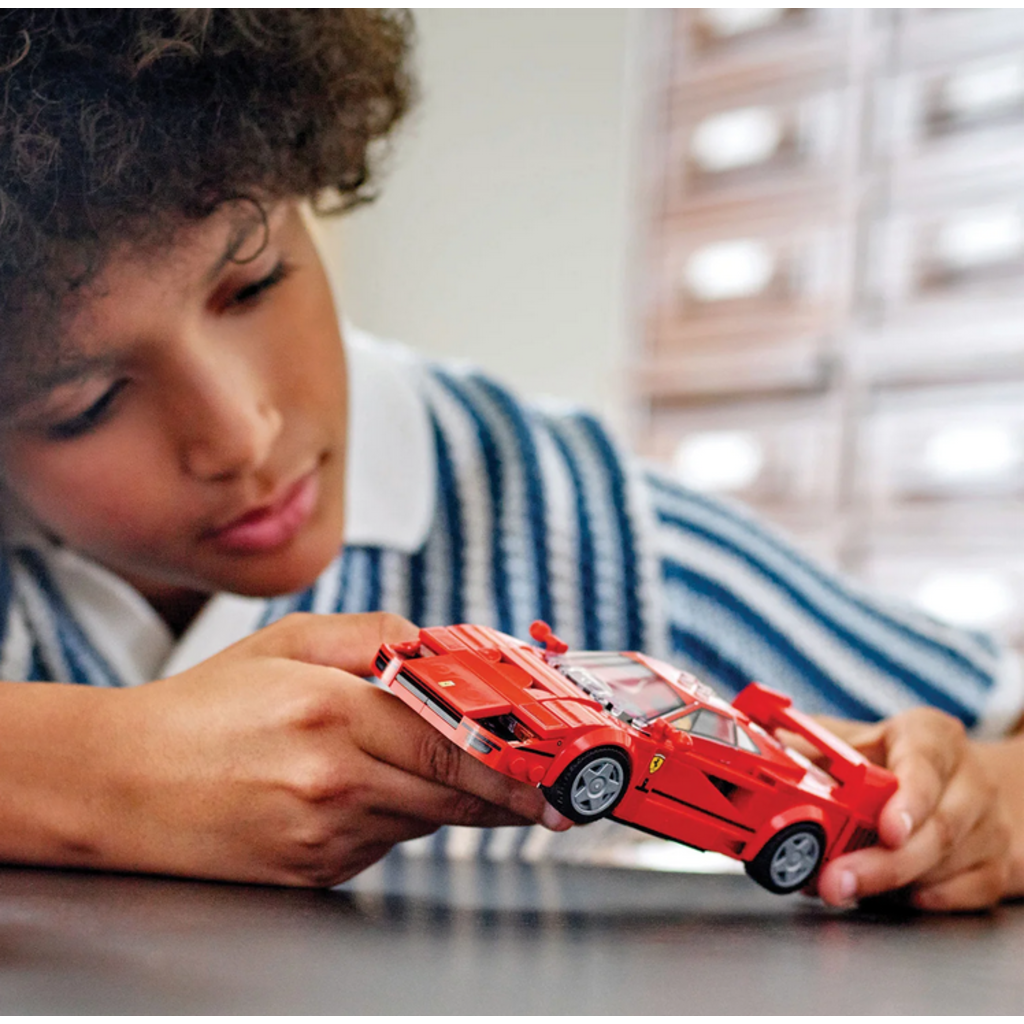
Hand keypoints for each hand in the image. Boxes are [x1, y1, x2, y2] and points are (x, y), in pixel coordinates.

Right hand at [41, 612, 568, 885]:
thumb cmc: (202, 708)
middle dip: (509, 792)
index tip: (556, 769)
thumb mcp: (287, 642)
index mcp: (333, 711)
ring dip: (446, 798)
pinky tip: (359, 789)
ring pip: (423, 820)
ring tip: (433, 770)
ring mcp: (324, 836)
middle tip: (548, 791)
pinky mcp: (313, 871)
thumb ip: (374, 634)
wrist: (119, 782)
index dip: (515, 759)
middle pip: (454, 794)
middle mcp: (334, 780)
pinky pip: (383, 842)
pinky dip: (394, 816)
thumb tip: (439, 646)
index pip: (454, 742)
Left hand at [813, 709, 1011, 911]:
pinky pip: (968, 894)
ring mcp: (989, 824)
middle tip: (835, 882)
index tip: (886, 830)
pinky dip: (926, 901)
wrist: (966, 782)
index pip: (925, 765)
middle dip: (883, 864)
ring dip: (892, 886)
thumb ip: (815, 744)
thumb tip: (763, 749)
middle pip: (937, 828)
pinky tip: (892, 899)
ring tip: (842, 889)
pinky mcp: (999, 863)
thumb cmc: (901, 757)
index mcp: (931, 737)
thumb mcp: (862, 738)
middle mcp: (968, 779)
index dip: (908, 800)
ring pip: (948, 865)